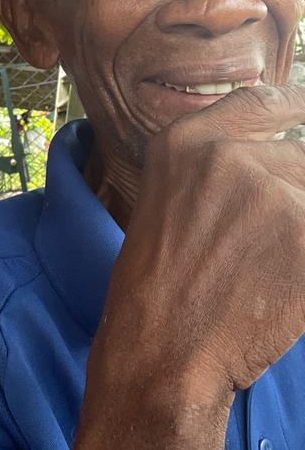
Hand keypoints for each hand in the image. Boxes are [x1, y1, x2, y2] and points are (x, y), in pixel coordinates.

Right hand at [98, 83, 304, 405]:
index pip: (261, 101)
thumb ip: (222, 172)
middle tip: (279, 236)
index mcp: (186, 141)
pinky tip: (290, 291)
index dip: (297, 103)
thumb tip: (282, 165)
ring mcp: (268, 190)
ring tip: (277, 267)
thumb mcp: (171, 203)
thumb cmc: (159, 287)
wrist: (160, 348)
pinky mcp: (303, 232)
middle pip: (303, 158)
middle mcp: (227, 154)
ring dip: (301, 231)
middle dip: (297, 197)